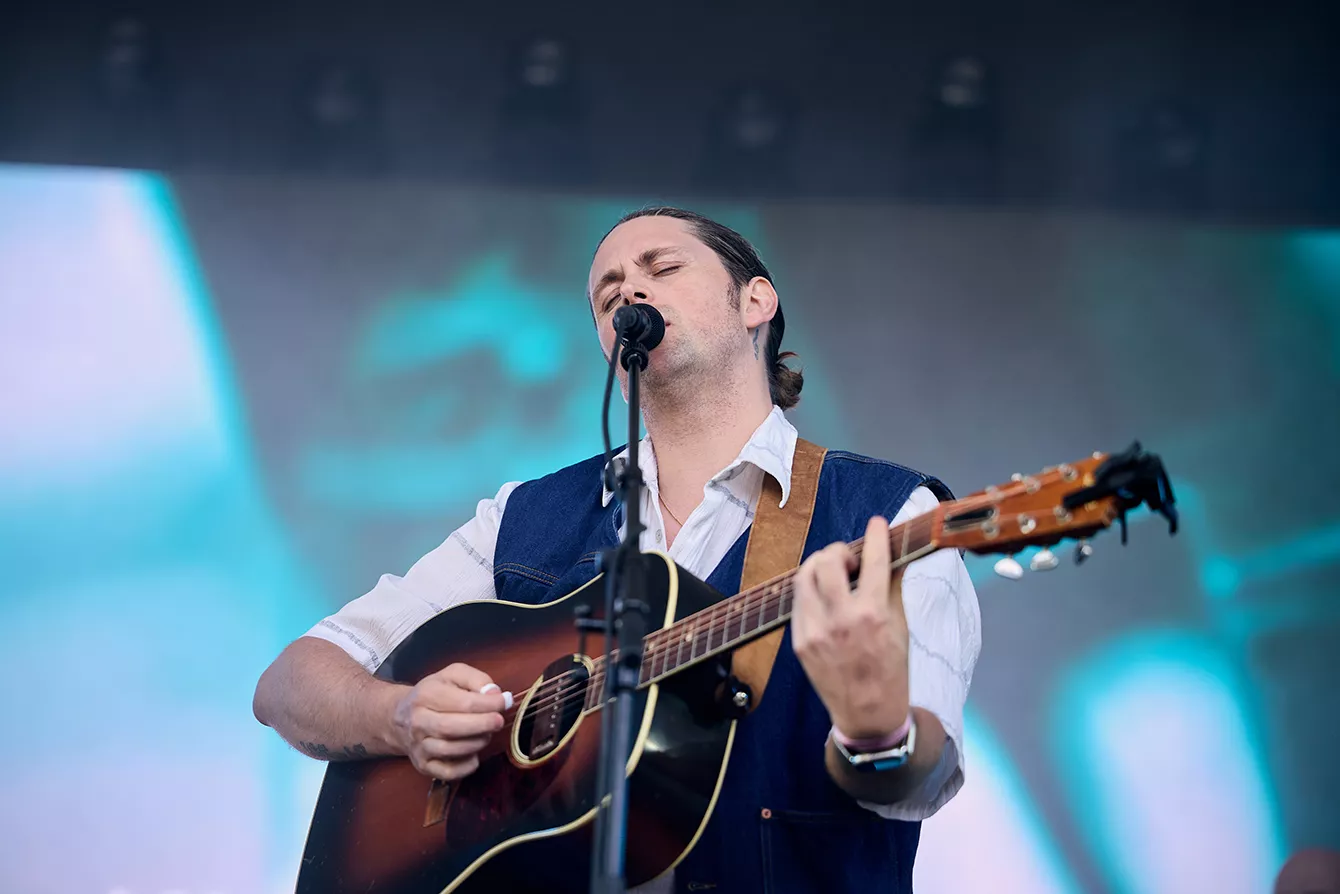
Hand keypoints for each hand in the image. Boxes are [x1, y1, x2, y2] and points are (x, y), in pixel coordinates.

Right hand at [390, 663, 508, 781]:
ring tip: (486, 735)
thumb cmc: (434, 693)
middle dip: (482, 725)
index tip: (504, 701)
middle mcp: (418, 721)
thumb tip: (495, 695)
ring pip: (450, 750)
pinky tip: (474, 755)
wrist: (401, 717)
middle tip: (498, 721)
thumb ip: (476, 679)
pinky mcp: (422, 765)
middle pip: (452, 727)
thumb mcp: (453, 675)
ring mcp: (418, 746)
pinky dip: (466, 766)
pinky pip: (448, 771)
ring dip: (476, 743)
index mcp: (426, 695)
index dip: (488, 704)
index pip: (462, 702)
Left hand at [792, 516, 909, 739]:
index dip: (875, 536)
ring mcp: (815, 631)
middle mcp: (841, 620)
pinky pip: (798, 602)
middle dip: (838, 550)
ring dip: (819, 566)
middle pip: (827, 561)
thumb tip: (896, 555)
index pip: (874, 561)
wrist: (868, 715)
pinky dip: (810, 591)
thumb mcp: (901, 628)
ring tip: (833, 573)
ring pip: (804, 577)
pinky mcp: (799, 642)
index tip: (877, 524)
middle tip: (850, 557)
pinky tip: (823, 596)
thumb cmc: (891, 671)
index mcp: (873, 615)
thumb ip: (894, 587)